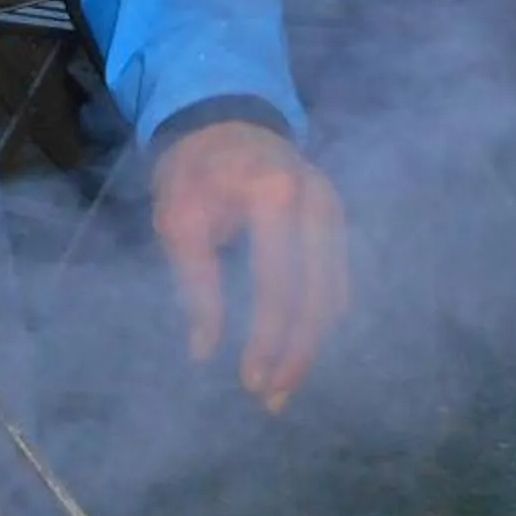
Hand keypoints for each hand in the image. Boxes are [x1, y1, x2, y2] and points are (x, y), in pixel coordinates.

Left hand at [148, 121, 349, 413]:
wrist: (222, 117)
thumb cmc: (193, 170)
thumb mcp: (177, 220)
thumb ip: (196, 284)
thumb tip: (204, 350)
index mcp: (273, 195)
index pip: (280, 285)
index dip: (268, 340)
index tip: (250, 381)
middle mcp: (317, 202)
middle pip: (319, 296)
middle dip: (297, 353)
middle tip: (272, 397)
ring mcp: (334, 208)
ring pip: (335, 293)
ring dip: (313, 344)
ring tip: (284, 385)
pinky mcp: (338, 218)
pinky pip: (338, 278)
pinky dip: (322, 318)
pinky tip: (301, 348)